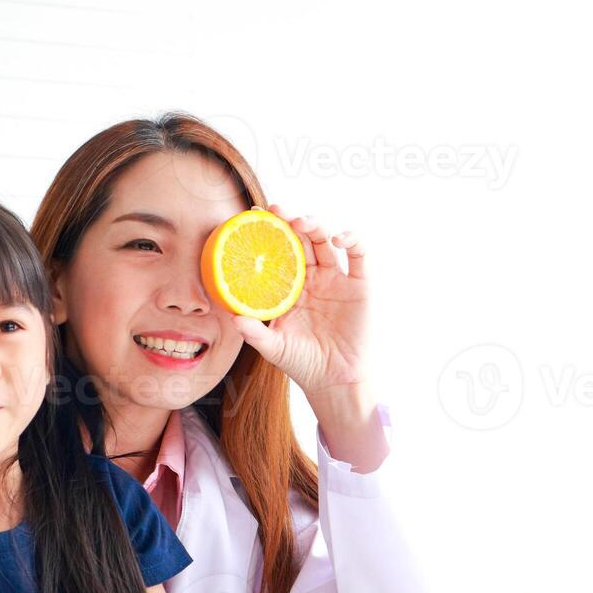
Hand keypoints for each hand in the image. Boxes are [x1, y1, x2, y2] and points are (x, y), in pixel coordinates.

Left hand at [230, 204, 370, 398]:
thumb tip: (232, 318)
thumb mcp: (274, 348)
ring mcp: (337, 279)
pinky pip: (359, 255)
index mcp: (289, 287)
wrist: (336, 381)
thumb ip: (255, 333)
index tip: (251, 215)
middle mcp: (312, 278)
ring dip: (315, 225)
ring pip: (326, 241)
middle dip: (289, 220)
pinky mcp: (360, 285)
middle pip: (301, 238)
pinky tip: (339, 238)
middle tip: (275, 211)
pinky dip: (351, 240)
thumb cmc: (303, 364)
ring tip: (301, 222)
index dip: (267, 232)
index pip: (277, 251)